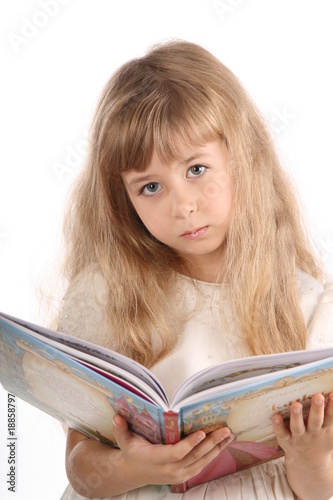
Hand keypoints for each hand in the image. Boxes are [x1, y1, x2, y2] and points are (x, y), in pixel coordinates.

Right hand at [113, 414, 232, 486]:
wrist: (136, 472)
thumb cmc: (132, 451)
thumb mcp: (124, 440)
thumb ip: (120, 429)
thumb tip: (116, 416)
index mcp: (156, 459)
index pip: (176, 453)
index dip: (190, 444)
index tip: (201, 432)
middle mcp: (170, 469)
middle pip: (194, 457)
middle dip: (211, 443)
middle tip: (224, 430)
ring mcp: (179, 474)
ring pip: (202, 461)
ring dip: (217, 448)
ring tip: (229, 434)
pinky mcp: (186, 474)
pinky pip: (203, 464)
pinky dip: (214, 454)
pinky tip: (223, 443)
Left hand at [272, 392, 332, 498]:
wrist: (309, 463)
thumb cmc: (319, 438)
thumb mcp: (329, 429)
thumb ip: (329, 414)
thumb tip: (330, 393)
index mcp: (325, 429)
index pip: (330, 416)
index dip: (332, 405)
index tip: (332, 393)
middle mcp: (313, 433)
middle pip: (315, 420)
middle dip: (317, 409)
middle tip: (318, 396)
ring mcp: (299, 437)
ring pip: (298, 426)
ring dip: (297, 416)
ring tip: (296, 404)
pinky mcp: (286, 440)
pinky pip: (282, 433)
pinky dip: (278, 426)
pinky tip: (275, 416)